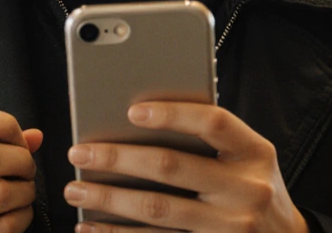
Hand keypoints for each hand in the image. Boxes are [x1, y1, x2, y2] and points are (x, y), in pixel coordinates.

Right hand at [0, 108, 43, 231]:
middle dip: (21, 158)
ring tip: (24, 190)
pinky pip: (6, 225)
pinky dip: (23, 215)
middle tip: (27, 166)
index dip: (1, 124)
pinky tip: (17, 212)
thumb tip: (35, 137)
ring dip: (26, 189)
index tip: (16, 137)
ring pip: (0, 193)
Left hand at [64, 101, 308, 232]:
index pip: (213, 123)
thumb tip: (140, 118)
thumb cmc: (255, 186)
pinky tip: (92, 226)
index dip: (172, 114)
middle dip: (118, 160)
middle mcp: (245, 190)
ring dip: (109, 200)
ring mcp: (228, 228)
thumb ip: (212, 138)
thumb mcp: (250, 157)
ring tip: (76, 190)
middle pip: (171, 168)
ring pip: (157, 210)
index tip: (132, 110)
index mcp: (255, 153)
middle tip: (80, 153)